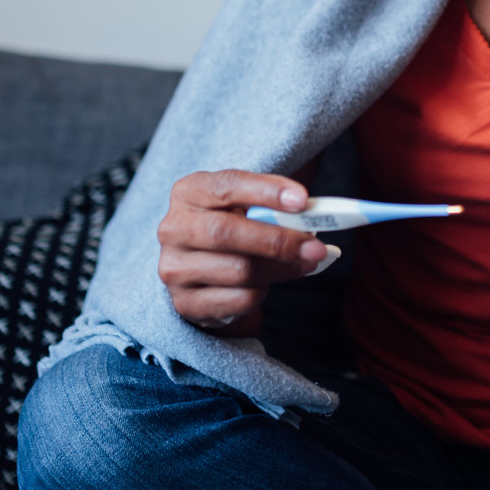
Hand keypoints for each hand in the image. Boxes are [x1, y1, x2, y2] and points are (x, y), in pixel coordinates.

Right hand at [157, 170, 328, 335]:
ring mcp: (174, 268)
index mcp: (188, 192)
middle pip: (226, 233)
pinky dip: (263, 292)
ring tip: (300, 265)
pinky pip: (239, 299)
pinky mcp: (186, 303)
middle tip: (315, 248)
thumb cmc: (233, 229)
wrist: (204, 271)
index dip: (266, 191)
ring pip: (238, 270)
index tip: (302, 200)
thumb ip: (271, 207)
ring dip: (279, 270)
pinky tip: (267, 283)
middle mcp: (173, 228)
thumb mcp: (244, 207)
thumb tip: (311, 215)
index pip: (227, 186)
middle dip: (278, 241)